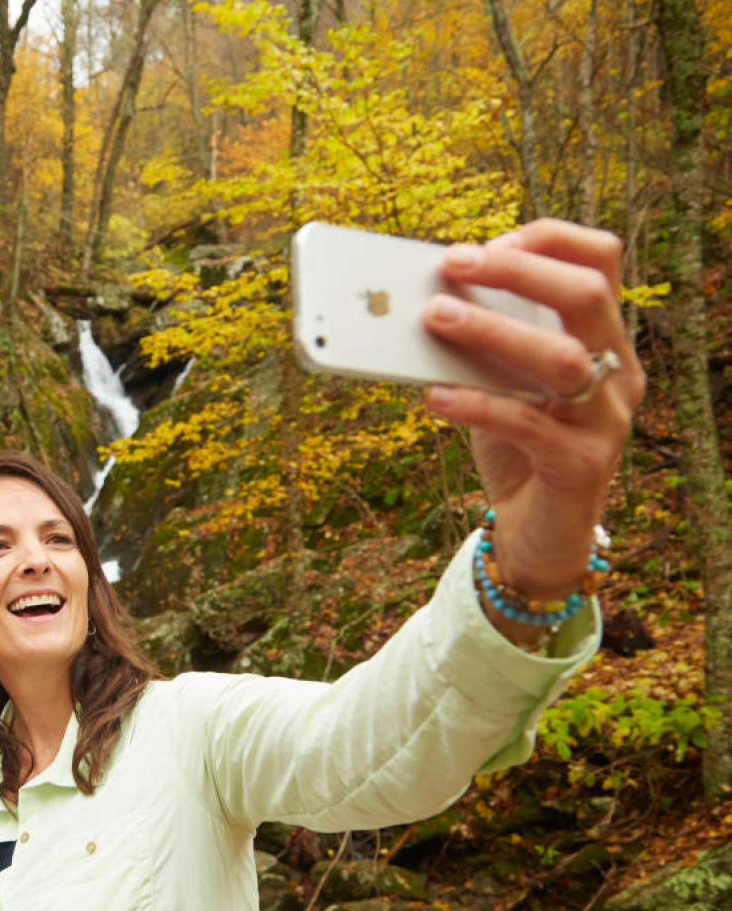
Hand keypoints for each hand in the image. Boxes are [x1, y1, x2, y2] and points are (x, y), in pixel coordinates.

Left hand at [420, 219, 644, 600]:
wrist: (539, 537)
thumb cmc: (516, 448)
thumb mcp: (500, 384)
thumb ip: (482, 345)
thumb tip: (426, 297)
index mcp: (602, 341)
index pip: (599, 263)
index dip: (547, 241)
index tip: (487, 242)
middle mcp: (617, 373)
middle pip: (587, 296)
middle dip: (517, 270)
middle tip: (453, 263)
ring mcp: (606, 420)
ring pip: (560, 359)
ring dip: (492, 330)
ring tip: (434, 317)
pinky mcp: (581, 466)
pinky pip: (529, 425)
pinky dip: (477, 404)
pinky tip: (434, 396)